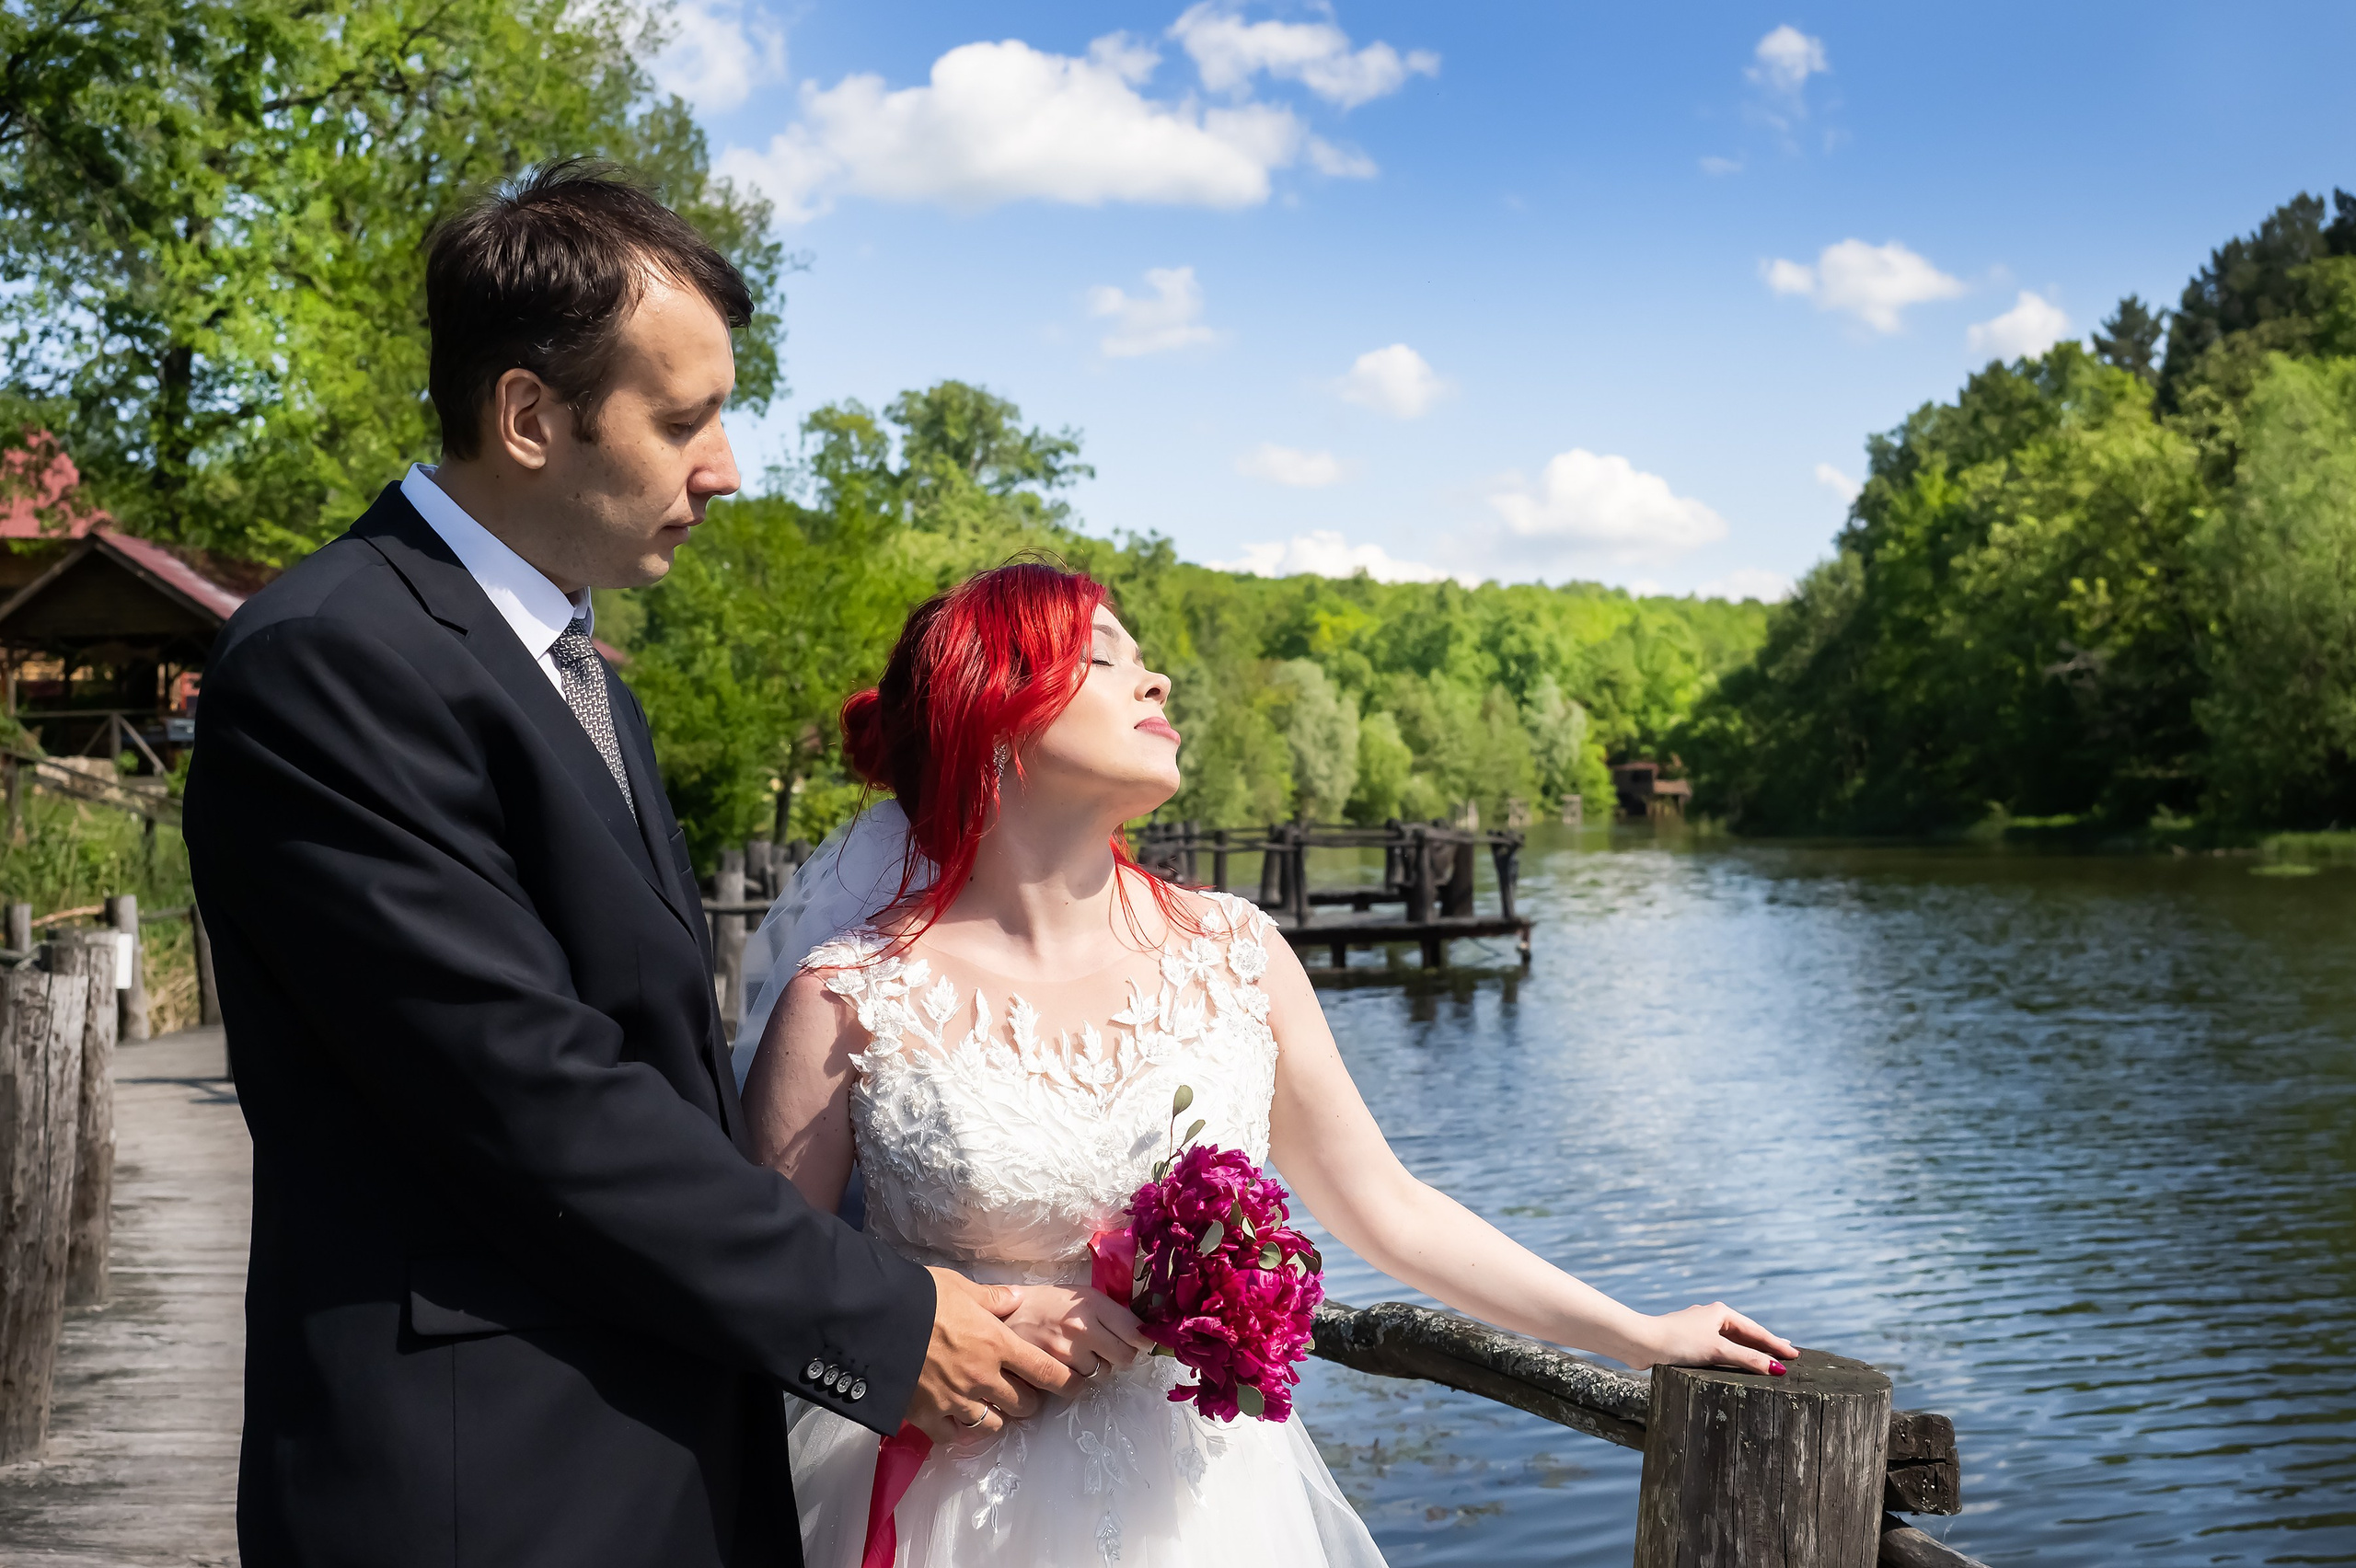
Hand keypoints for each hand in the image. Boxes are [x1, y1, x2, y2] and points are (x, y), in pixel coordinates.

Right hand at [904, 1268, 1076, 1443]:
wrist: (877, 1321)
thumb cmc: (922, 1297)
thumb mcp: (962, 1288)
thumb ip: (994, 1298)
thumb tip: (1017, 1299)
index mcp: (997, 1344)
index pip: (1045, 1370)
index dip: (1067, 1383)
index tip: (1076, 1387)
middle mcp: (983, 1377)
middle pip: (1024, 1403)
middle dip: (1029, 1400)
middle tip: (1023, 1393)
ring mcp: (956, 1400)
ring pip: (993, 1425)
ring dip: (997, 1417)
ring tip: (991, 1408)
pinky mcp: (928, 1416)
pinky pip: (953, 1436)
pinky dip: (957, 1430)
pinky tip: (955, 1420)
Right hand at [1000, 1285, 1153, 1377]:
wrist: (1004, 1314)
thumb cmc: (1046, 1304)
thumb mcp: (1080, 1296)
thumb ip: (1110, 1313)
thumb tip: (1143, 1333)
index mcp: (1091, 1303)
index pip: (1134, 1330)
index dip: (1142, 1339)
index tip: (1142, 1342)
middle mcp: (1081, 1327)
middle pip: (1125, 1357)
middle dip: (1121, 1355)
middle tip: (1108, 1349)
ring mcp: (1066, 1352)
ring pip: (1103, 1373)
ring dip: (1096, 1367)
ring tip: (1077, 1353)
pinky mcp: (1050, 1371)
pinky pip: (1079, 1385)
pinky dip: (1076, 1378)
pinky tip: (1065, 1364)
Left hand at [1623, 1302, 1797, 1374]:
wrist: (1642, 1342)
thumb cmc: (1679, 1342)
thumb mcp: (1718, 1350)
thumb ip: (1748, 1359)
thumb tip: (1776, 1368)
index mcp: (1720, 1313)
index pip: (1756, 1331)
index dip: (1776, 1344)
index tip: (1795, 1354)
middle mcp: (1711, 1317)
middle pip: (1745, 1334)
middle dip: (1765, 1345)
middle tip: (1787, 1355)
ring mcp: (1699, 1329)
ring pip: (1731, 1341)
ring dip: (1748, 1351)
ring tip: (1766, 1359)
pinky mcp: (1688, 1342)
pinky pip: (1718, 1349)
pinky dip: (1732, 1356)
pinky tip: (1734, 1363)